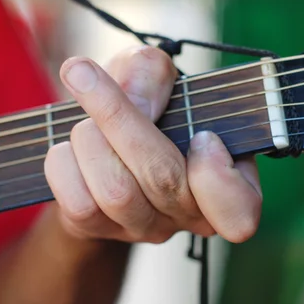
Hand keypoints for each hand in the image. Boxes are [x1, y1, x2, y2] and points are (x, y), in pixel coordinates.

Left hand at [44, 46, 261, 243]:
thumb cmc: (142, 104)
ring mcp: (142, 228)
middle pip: (163, 180)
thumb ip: (152, 74)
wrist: (99, 137)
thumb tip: (134, 104)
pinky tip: (70, 149)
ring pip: (115, 191)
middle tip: (82, 72)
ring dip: (88, 138)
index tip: (201, 136)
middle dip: (118, 117)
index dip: (217, 178)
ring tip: (84, 121)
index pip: (239, 212)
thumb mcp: (153, 75)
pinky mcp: (98, 231)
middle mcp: (186, 214)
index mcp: (223, 182)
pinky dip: (63, 163)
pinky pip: (78, 204)